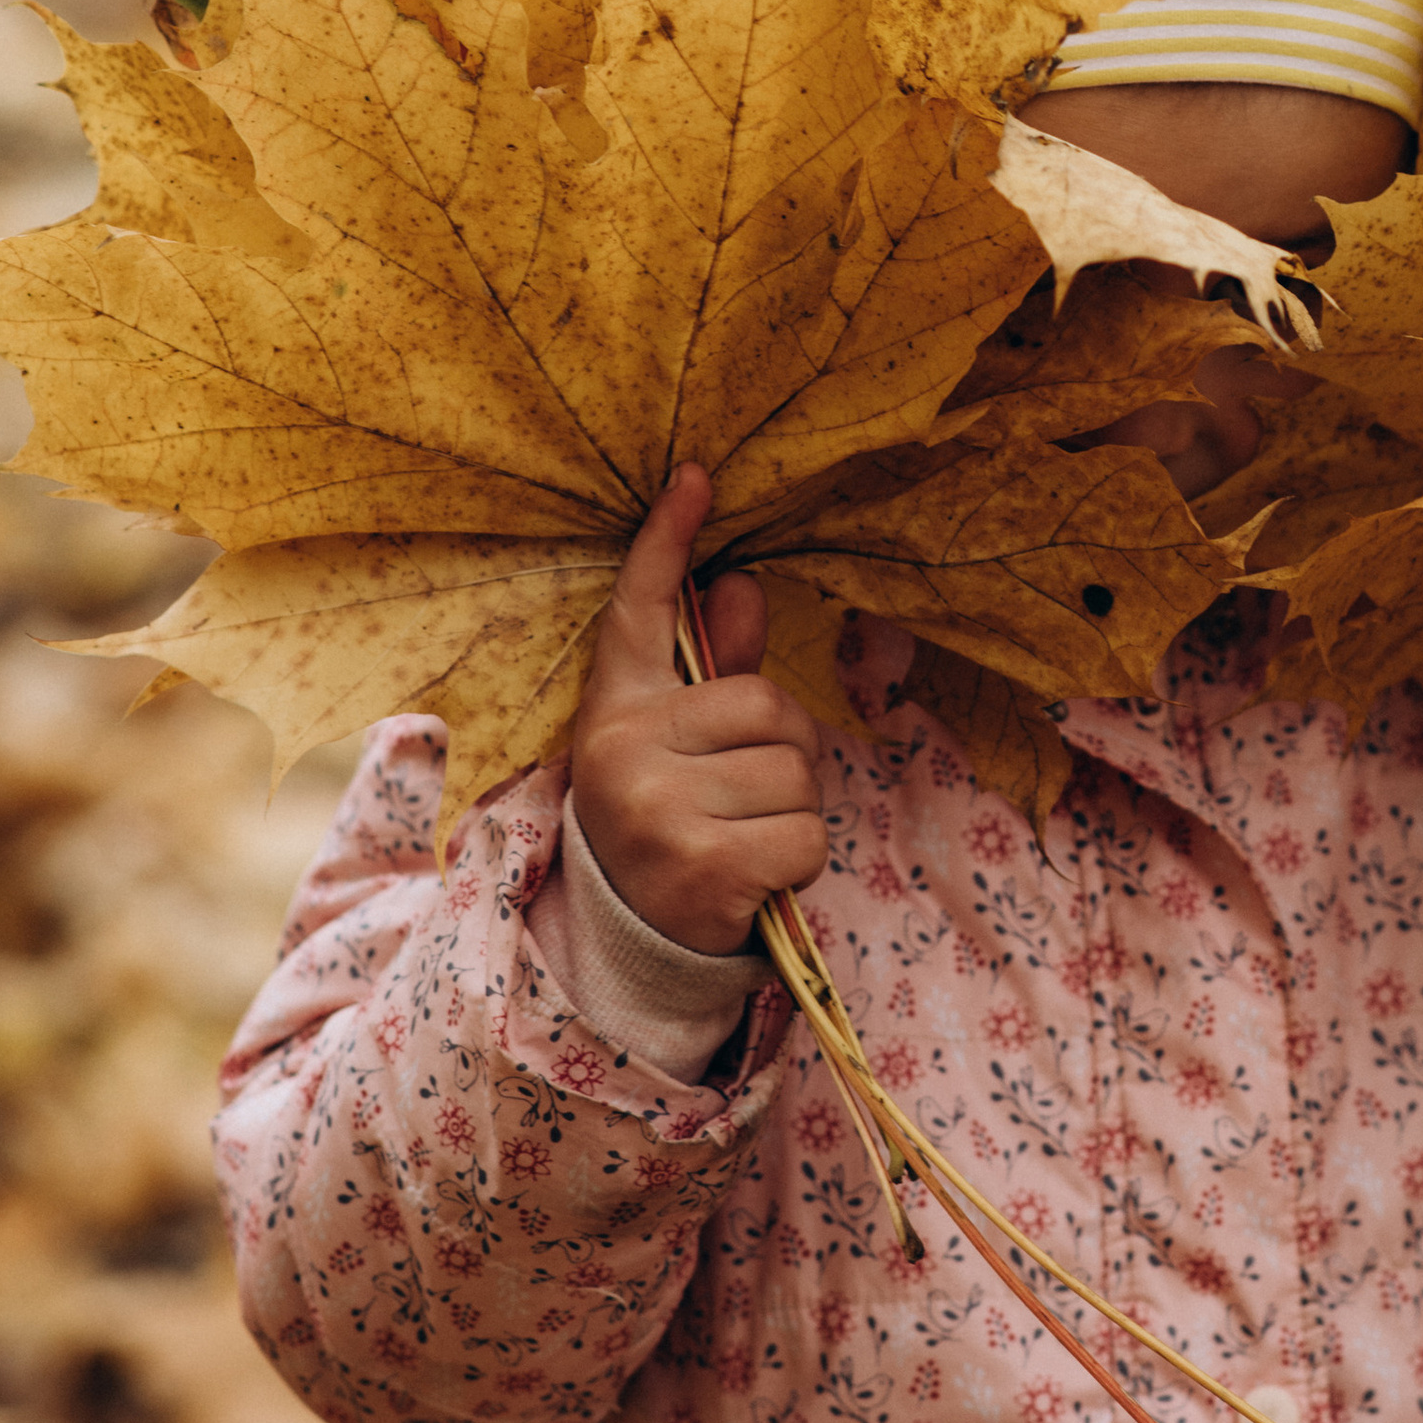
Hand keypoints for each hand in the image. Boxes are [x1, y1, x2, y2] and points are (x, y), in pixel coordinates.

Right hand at [570, 465, 827, 949]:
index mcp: (617, 709)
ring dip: (793, 814)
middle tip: (742, 800)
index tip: (698, 475)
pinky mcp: (703, 862)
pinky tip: (753, 880)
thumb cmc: (668, 827)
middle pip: (771, 706)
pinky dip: (799, 863)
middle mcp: (623, 748)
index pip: (641, 611)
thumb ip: (713, 673)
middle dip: (783, 753)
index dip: (668, 540)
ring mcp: (658, 806)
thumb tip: (740, 586)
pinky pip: (805, 835)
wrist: (629, 947)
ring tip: (742, 840)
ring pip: (796, 774)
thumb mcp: (679, 750)